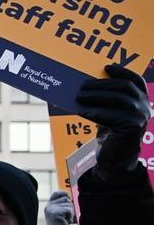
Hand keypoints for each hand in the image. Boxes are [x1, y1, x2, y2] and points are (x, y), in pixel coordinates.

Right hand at [43, 191, 74, 224]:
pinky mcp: (56, 212)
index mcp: (50, 204)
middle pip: (66, 198)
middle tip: (67, 215)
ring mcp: (52, 208)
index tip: (68, 199)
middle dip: (70, 206)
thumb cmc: (60, 224)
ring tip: (66, 218)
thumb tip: (72, 198)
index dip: (65, 194)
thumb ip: (64, 204)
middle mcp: (49, 205)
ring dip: (71, 212)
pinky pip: (69, 210)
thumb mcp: (61, 212)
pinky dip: (70, 216)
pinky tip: (66, 220)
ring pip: (68, 204)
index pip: (57, 193)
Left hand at [76, 64, 150, 179]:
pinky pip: (111, 116)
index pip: (136, 80)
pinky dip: (95, 112)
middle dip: (102, 84)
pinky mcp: (133, 126)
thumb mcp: (109, 112)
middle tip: (83, 85)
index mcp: (143, 100)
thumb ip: (105, 100)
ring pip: (118, 100)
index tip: (106, 67)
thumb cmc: (111, 132)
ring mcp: (141, 116)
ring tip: (79, 96)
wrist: (117, 157)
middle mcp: (146, 106)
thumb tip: (85, 86)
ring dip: (96, 96)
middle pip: (124, 87)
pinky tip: (82, 111)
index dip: (123, 71)